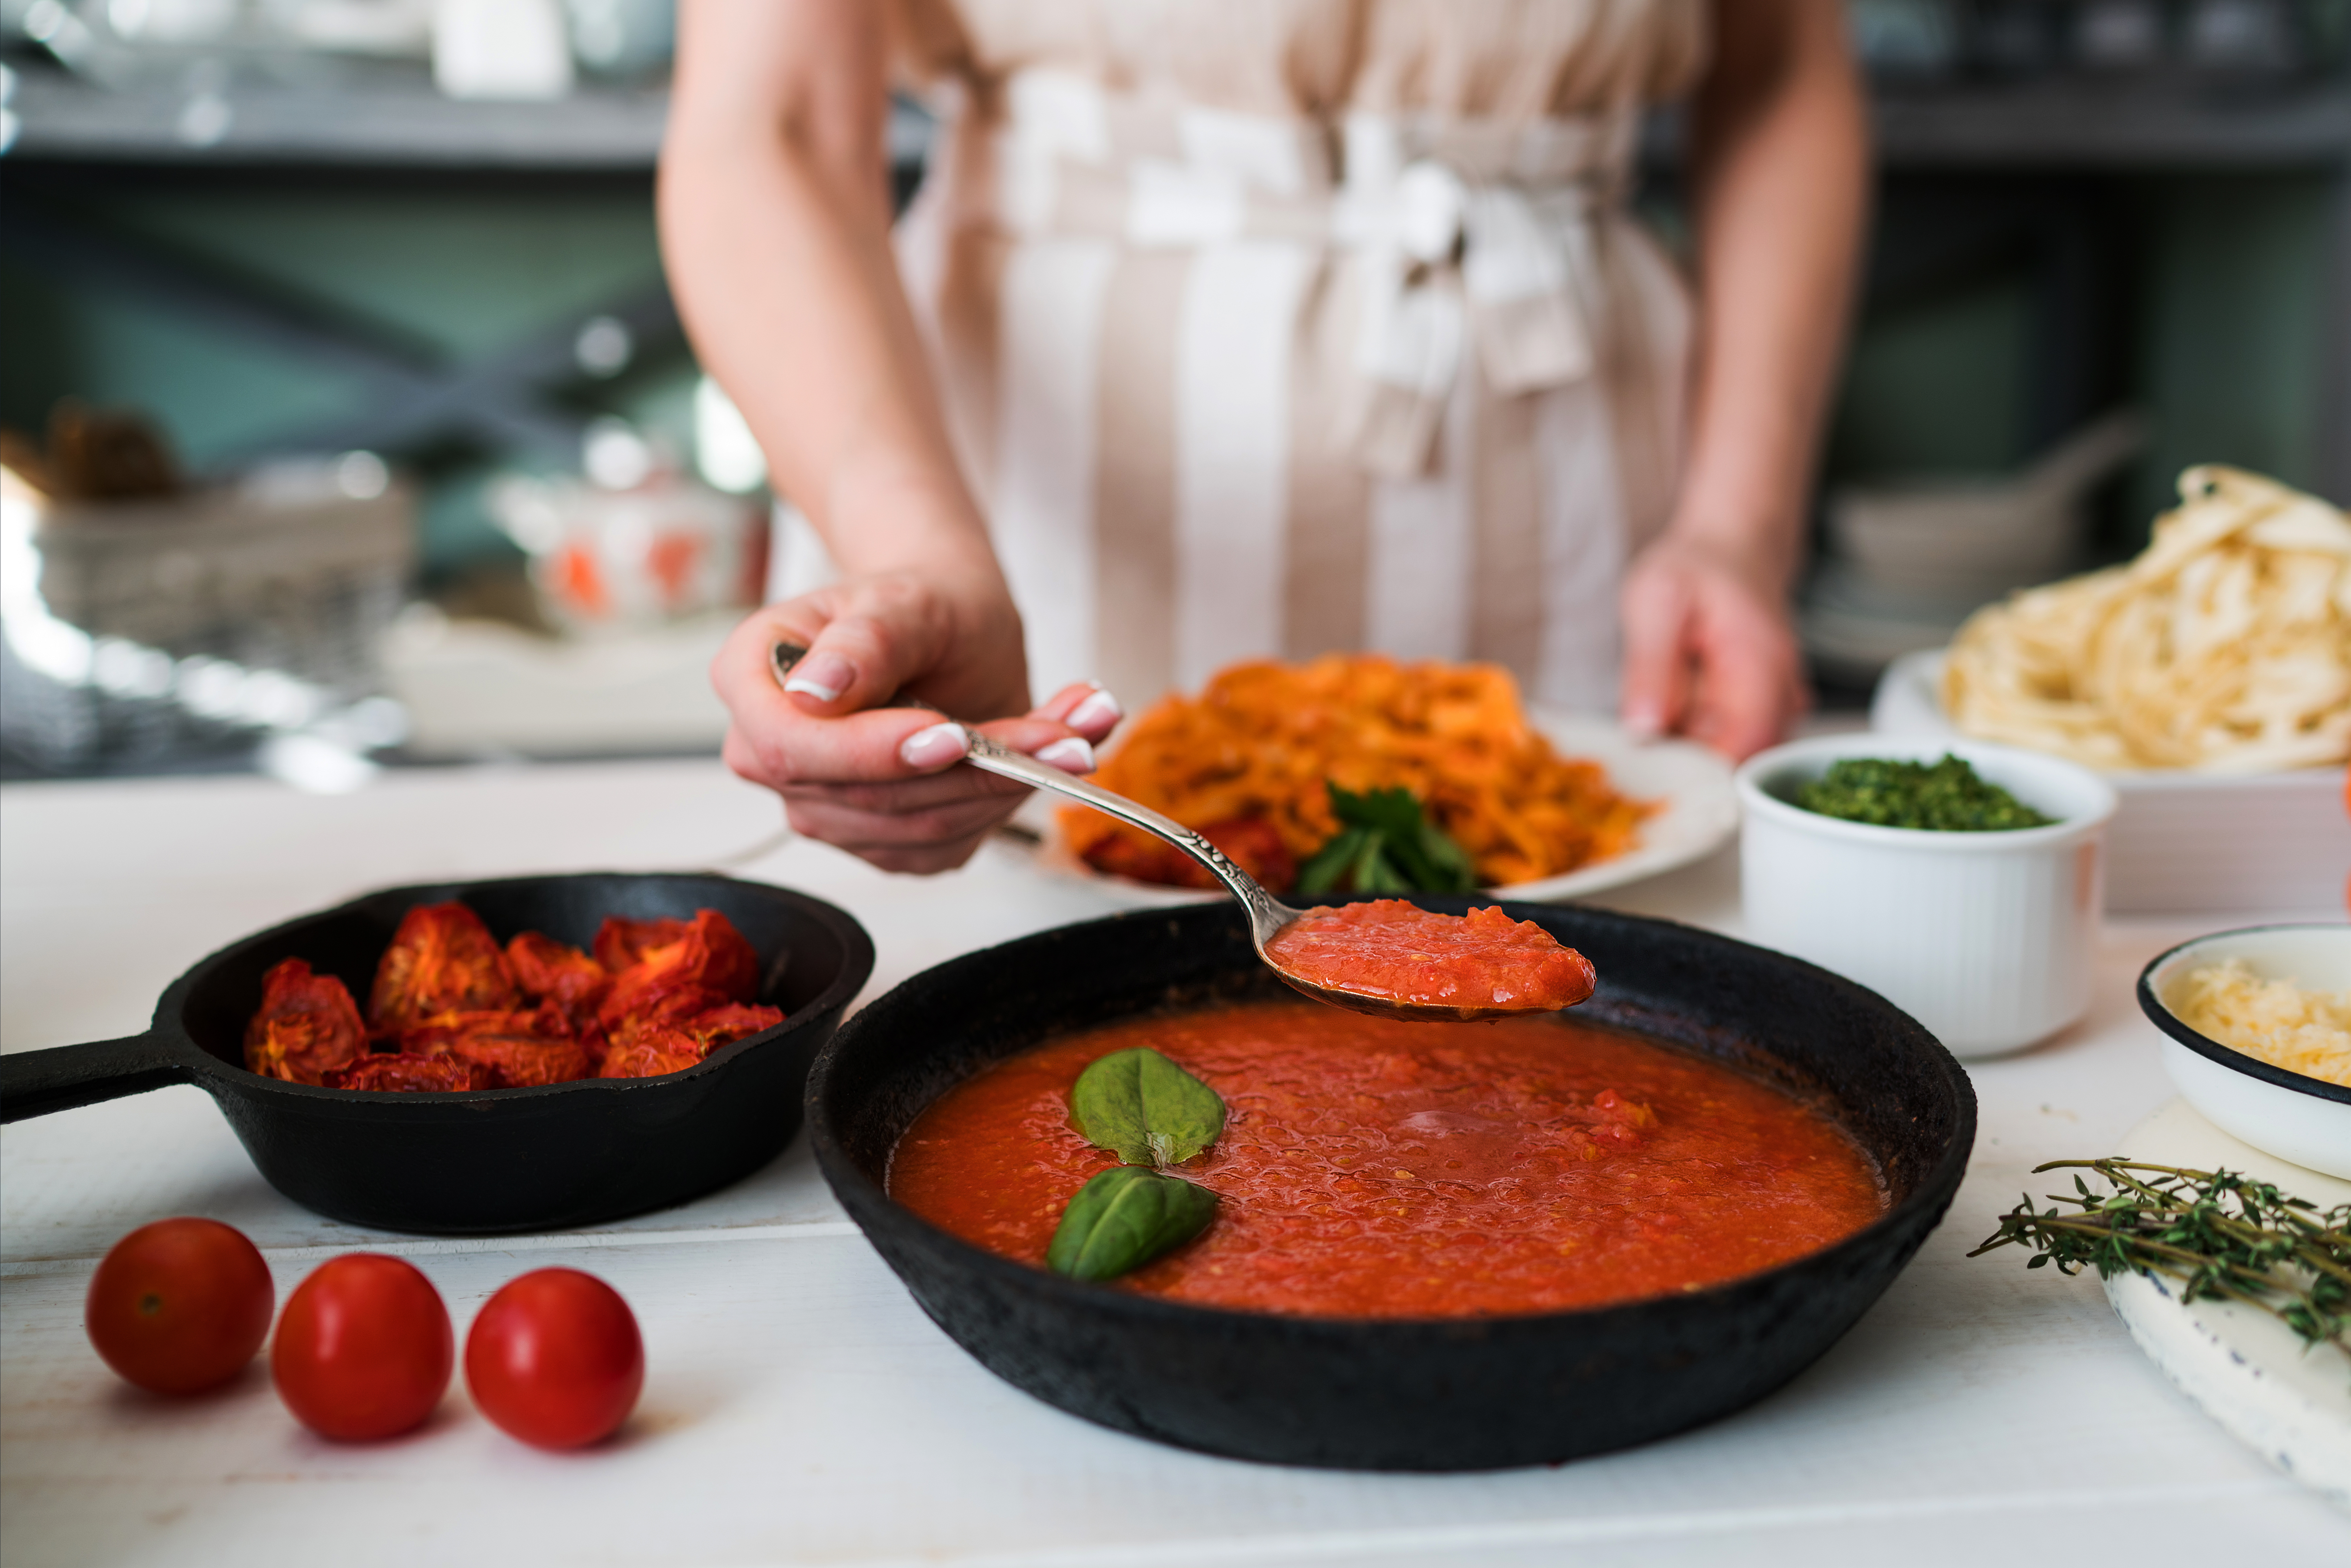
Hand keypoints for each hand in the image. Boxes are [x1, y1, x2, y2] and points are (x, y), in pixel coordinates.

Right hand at [710, 572, 1125, 872]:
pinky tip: (1056, 753)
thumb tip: (815, 690)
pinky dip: (1010, 801)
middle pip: (866, 796)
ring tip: (1080, 730)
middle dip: (974, 767)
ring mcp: (824, 807)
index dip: (869, 752)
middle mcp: (771, 755)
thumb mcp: (901, 598)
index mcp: (750, 680)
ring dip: (1010, 782)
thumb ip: (864, 642)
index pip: (791, 747)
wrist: (950, 626)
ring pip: (919, 824)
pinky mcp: (883, 839)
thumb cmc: (918, 601)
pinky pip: (947, 841)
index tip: (950, 735)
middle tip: (1065, 735)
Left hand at [1618, 532, 1809, 760]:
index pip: (1743, 748)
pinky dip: (1693, 733)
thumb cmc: (1691, 568)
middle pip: (1736, 759)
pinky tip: (1673, 703)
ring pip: (1728, 754)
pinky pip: (1725, 740)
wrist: (1728, 549)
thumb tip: (1643, 732)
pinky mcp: (1756, 711)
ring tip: (1659, 703)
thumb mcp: (1655, 602)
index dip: (1696, 770)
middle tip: (1642, 734)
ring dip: (1687, 745)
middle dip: (1686, 760)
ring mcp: (1773, 705)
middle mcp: (1779, 694)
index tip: (1651, 764)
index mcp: (1760, 667)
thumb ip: (1650, 666)